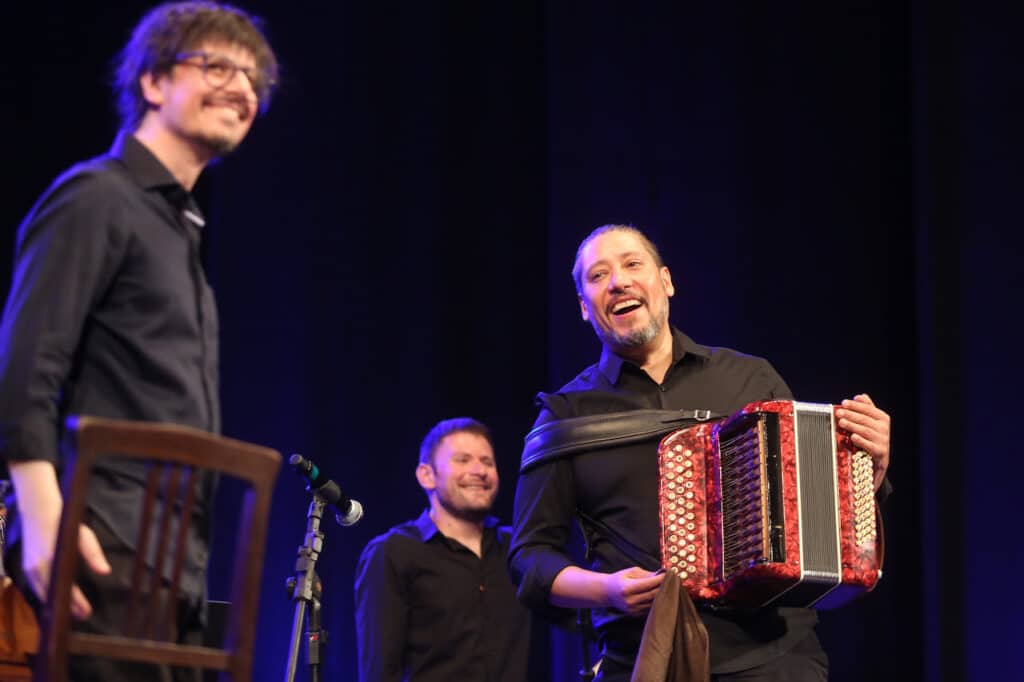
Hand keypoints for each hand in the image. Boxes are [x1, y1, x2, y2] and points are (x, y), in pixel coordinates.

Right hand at [9, 461, 111, 619]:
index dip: (76, 603)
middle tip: (82, 617)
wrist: (38, 511)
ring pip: (42, 594)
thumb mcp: (83, 535)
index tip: (87, 613)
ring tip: (71, 612)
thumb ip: (93, 555)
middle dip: (66, 608)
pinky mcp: (26, 568)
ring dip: (55, 604)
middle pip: (52, 596)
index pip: (65, 589)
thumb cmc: (64, 522)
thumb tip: (105, 572)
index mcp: (51, 562)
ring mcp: (28, 569)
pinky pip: (36, 588)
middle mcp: (37, 569)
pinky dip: (46, 596)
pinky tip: (56, 600)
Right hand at [603, 567, 664, 616]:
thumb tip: (662, 575)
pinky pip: (651, 608)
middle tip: (673, 580)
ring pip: (654, 603)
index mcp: (628, 588)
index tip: (670, 573)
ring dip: (664, 595)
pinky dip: (658, 601)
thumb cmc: (620, 579)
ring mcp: (634, 609)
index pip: (649, 584)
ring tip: (670, 587)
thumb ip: (646, 574)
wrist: (608, 593)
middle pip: (654, 594)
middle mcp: (631, 601)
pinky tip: (662, 595)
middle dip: (665, 586)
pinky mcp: (636, 615)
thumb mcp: (631, 572)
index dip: (661, 579)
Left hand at [837, 394, 890, 490]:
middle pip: (865, 420)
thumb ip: (867, 408)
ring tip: (841, 422)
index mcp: (882, 418)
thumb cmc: (872, 438)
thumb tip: (860, 396)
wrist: (879, 461)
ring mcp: (883, 441)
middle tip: (838, 412)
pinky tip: (852, 437)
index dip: (856, 406)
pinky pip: (870, 446)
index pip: (868, 409)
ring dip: (853, 426)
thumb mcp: (872, 422)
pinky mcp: (880, 453)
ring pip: (866, 431)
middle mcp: (884, 429)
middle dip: (851, 415)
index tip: (843, 403)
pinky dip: (861, 441)